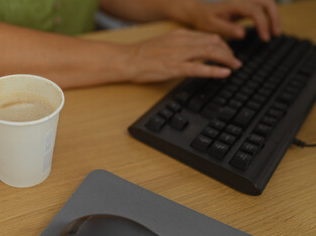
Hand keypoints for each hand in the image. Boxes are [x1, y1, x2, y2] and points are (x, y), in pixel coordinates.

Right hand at [127, 29, 241, 82]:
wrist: (127, 59)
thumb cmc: (142, 54)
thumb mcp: (164, 43)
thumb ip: (180, 45)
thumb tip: (193, 52)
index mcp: (179, 34)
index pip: (208, 36)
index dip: (222, 44)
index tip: (228, 52)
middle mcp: (181, 41)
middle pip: (213, 42)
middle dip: (228, 52)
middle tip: (235, 61)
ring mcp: (178, 54)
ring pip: (210, 52)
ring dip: (226, 59)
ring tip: (235, 66)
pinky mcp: (174, 68)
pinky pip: (199, 68)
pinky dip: (215, 70)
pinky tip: (225, 73)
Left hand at [175, 0, 280, 40]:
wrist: (198, 11)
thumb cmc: (204, 19)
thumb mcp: (212, 26)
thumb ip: (227, 29)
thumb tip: (242, 33)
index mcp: (235, 4)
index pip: (255, 11)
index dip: (263, 24)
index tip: (265, 38)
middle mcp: (242, 0)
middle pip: (267, 1)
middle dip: (274, 17)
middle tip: (276, 34)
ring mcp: (245, 1)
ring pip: (267, 2)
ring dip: (274, 15)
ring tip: (274, 32)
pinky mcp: (245, 6)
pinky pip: (262, 6)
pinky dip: (268, 15)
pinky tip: (267, 28)